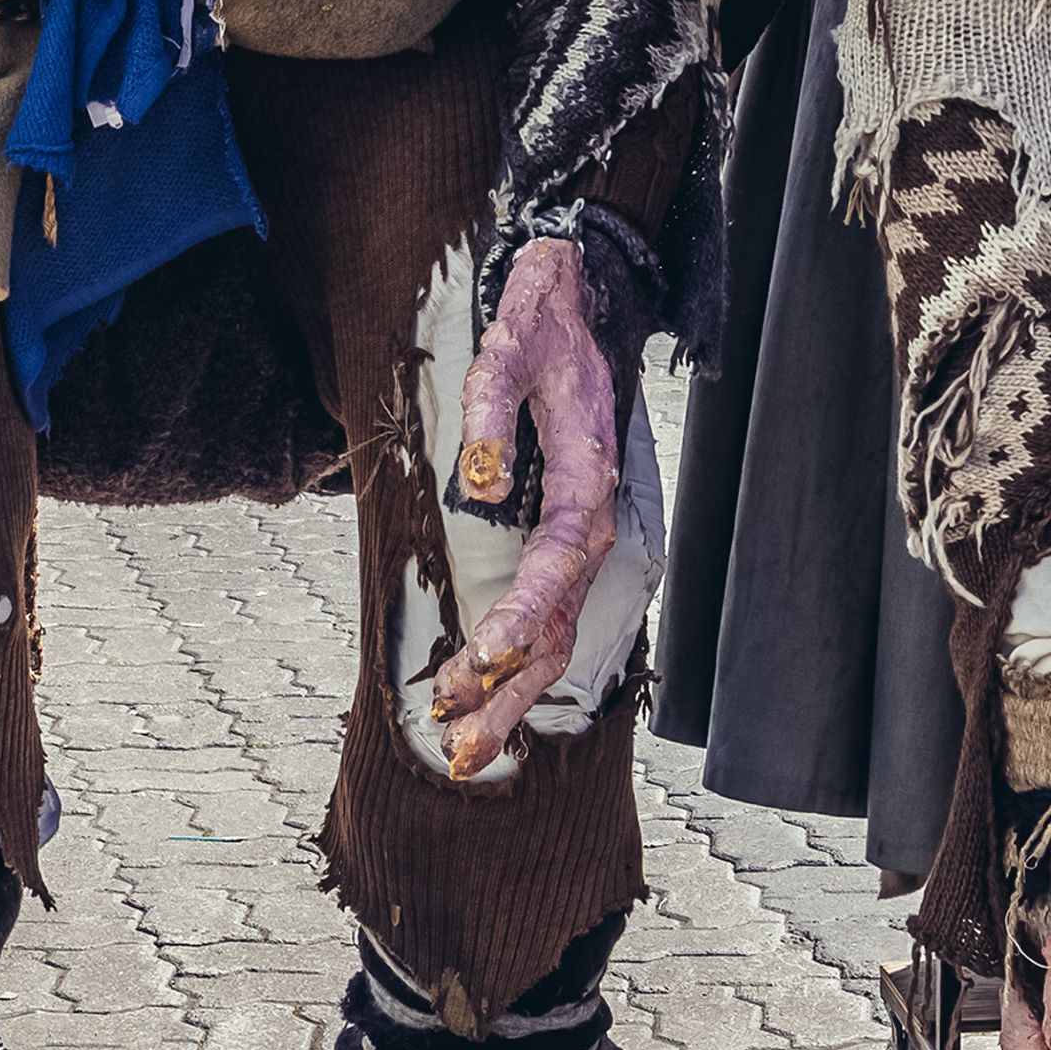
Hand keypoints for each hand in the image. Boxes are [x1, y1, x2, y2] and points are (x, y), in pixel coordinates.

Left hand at [428, 240, 620, 778]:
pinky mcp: (570, 539)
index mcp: (589, 481)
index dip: (515, 624)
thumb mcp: (510, 348)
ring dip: (510, 697)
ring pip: (557, 637)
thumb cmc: (543, 324)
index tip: (473, 666)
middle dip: (507, 693)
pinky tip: (492, 700)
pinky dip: (522, 668)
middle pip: (558, 630)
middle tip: (455, 745)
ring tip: (462, 749)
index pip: (555, 571)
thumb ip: (492, 414)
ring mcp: (587, 537)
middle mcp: (595, 522)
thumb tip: (478, 482)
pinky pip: (553, 619)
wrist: (583, 300)